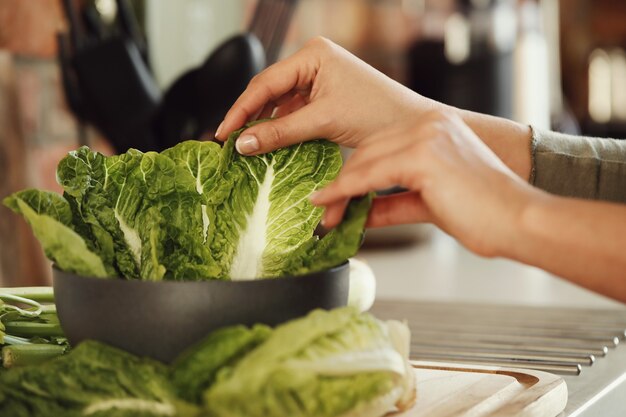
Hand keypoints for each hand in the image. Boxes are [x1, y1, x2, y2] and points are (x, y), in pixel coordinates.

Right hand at [215, 36, 428, 154]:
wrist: (414, 127)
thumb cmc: (379, 113)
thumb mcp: (323, 122)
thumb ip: (280, 132)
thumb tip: (243, 143)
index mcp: (313, 54)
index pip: (265, 82)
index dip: (240, 109)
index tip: (224, 133)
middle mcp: (315, 61)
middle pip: (269, 91)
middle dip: (250, 118)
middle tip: (231, 143)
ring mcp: (320, 79)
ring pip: (281, 104)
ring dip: (266, 126)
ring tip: (248, 147)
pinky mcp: (326, 97)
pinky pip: (295, 112)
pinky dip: (283, 129)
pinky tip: (272, 145)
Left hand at [311, 111, 540, 257]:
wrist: (519, 220)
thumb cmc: (483, 213)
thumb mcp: (427, 203)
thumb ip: (392, 204)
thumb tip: (359, 213)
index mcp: (434, 126)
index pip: (379, 146)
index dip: (352, 174)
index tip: (331, 198)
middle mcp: (429, 123)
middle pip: (367, 150)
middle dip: (341, 184)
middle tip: (323, 212)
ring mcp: (426, 135)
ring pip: (364, 161)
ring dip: (339, 191)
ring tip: (324, 217)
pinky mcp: (423, 155)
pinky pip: (371, 174)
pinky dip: (346, 191)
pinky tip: (331, 206)